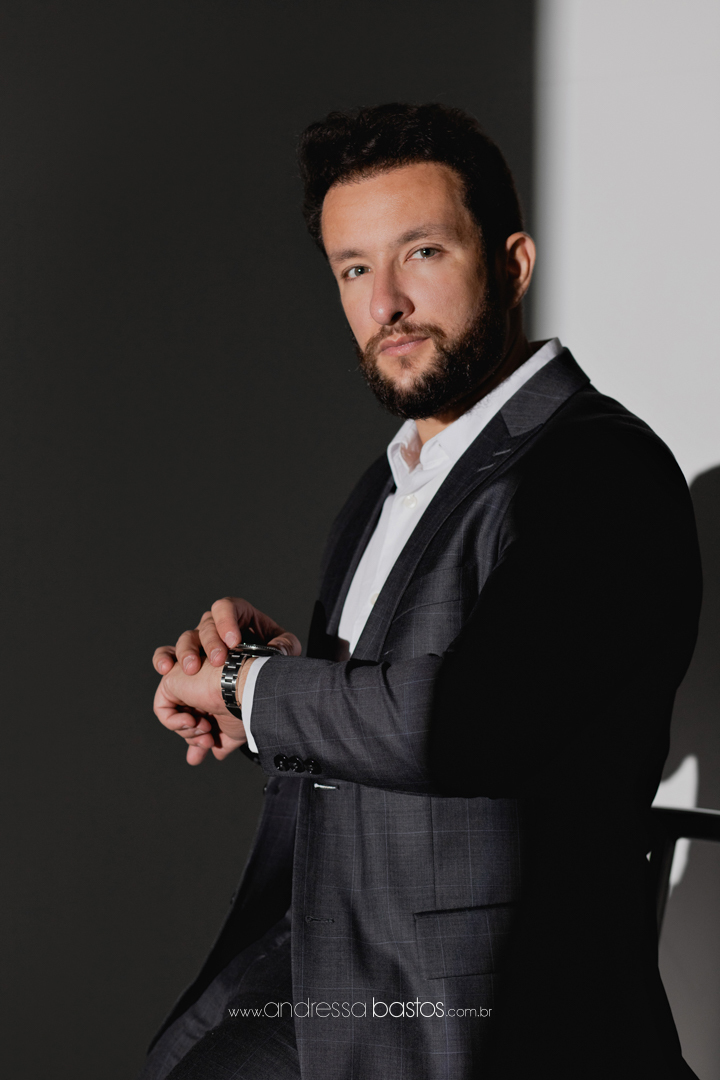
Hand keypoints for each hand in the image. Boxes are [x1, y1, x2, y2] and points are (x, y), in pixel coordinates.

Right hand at [153, 597, 301, 676]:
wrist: (256, 686)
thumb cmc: (269, 660)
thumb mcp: (284, 650)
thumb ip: (285, 647)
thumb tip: (278, 649)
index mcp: (239, 616)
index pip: (227, 607)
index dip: (227, 621)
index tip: (234, 641)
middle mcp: (216, 626)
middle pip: (206, 625)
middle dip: (211, 643)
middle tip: (219, 661)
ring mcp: (199, 643)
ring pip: (186, 639)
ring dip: (187, 653)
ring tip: (192, 670)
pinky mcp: (186, 662)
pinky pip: (167, 655)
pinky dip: (164, 659)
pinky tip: (166, 670)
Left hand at [153, 655, 251, 765]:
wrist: (243, 691)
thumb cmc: (244, 706)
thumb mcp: (232, 731)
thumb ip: (221, 742)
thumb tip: (216, 754)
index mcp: (212, 697)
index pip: (197, 722)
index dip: (201, 739)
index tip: (212, 745)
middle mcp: (198, 687)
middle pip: (185, 721)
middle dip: (194, 737)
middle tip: (208, 741)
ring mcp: (185, 683)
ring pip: (174, 717)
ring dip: (187, 730)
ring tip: (204, 727)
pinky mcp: (172, 680)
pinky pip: (161, 709)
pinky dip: (173, 723)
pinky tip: (191, 721)